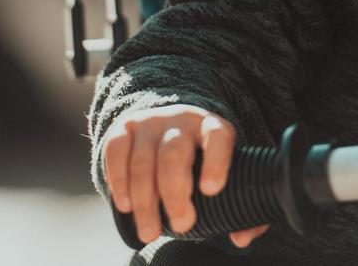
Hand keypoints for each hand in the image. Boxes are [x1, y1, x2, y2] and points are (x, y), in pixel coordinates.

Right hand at [101, 103, 270, 247]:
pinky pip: (116, 152)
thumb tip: (241, 237)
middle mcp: (182, 120)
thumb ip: (241, 204)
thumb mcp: (226, 171)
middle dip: (175, 193)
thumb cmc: (204, 160)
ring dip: (145, 201)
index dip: (216, 161)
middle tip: (181, 225)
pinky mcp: (125, 128)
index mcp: (213, 127)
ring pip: (143, 160)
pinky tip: (126, 206)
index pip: (218, 136)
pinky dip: (119, 181)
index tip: (211, 191)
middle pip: (174, 152)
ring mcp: (151, 123)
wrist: (171, 128)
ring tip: (150, 232)